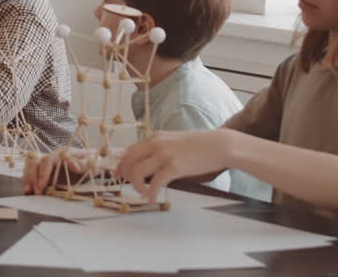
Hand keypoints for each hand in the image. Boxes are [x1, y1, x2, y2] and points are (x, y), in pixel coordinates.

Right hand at [23, 148, 99, 194]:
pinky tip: (28, 190)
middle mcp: (52, 157)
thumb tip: (72, 164)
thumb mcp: (92, 165)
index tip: (41, 186)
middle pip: (36, 162)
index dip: (43, 173)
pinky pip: (34, 173)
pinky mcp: (47, 172)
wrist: (94, 164)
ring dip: (28, 178)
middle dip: (33, 177)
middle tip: (35, 191)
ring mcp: (48, 164)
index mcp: (62, 153)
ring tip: (28, 191)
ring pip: (32, 166)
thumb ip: (82, 165)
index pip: (47, 161)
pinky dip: (29, 180)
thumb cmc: (93, 163)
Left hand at [114, 129, 232, 202]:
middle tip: (128, 186)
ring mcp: (164, 154)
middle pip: (128, 160)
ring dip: (136, 186)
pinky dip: (151, 193)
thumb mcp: (174, 142)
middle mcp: (155, 144)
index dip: (121, 164)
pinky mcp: (174, 166)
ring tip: (144, 194)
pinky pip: (155, 183)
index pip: (129, 151)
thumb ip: (160, 150)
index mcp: (155, 138)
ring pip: (136, 172)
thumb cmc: (200, 146)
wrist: (219, 145)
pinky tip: (153, 199)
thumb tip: (148, 165)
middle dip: (124, 175)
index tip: (118, 175)